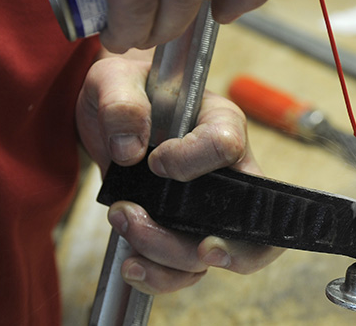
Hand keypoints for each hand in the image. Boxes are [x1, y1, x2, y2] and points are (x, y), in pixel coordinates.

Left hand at [76, 55, 282, 292]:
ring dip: (166, 256)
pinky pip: (185, 270)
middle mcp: (226, 171)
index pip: (227, 147)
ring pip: (209, 254)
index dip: (191, 159)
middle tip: (177, 238)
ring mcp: (207, 206)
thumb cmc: (127, 89)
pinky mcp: (182, 229)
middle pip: (243, 220)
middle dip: (214, 244)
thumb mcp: (113, 77)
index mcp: (219, 123)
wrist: (112, 117)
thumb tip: (130, 149)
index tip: (153, 162)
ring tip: (125, 226)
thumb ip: (121, 101)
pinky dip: (160, 278)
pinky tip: (132, 265)